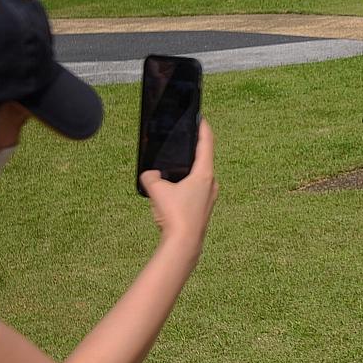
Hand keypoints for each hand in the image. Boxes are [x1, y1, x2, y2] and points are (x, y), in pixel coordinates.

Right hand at [140, 118, 218, 253]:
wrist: (184, 244)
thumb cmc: (175, 215)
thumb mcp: (157, 191)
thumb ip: (151, 177)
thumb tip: (150, 175)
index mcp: (204, 174)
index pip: (206, 143)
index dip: (203, 128)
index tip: (201, 118)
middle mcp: (211, 184)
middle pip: (204, 160)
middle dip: (193, 150)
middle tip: (184, 140)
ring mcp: (209, 197)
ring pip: (199, 177)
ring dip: (188, 170)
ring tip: (174, 165)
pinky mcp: (203, 208)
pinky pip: (195, 190)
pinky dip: (186, 185)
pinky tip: (173, 190)